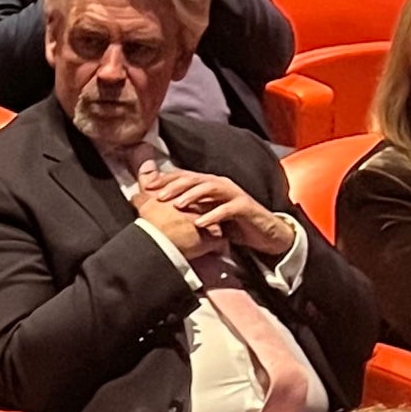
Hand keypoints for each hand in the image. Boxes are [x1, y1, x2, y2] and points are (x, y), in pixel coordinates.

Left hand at [138, 166, 291, 257]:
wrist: (264, 234)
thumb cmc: (232, 224)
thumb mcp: (206, 216)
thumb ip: (188, 210)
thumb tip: (160, 210)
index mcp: (209, 184)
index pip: (184, 177)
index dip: (165, 180)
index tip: (146, 188)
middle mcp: (220, 184)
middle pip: (195, 178)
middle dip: (175, 185)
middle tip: (158, 196)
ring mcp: (233, 194)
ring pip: (210, 188)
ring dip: (192, 195)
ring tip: (177, 205)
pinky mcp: (245, 207)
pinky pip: (228, 209)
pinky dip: (213, 214)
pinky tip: (200, 223)